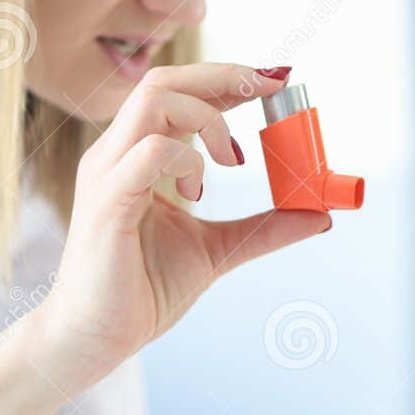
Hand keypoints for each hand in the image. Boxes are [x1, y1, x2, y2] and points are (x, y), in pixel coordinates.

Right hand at [39, 64, 330, 378]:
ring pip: (155, 100)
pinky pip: (150, 152)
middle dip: (225, 76)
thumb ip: (264, 228)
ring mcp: (108, 173)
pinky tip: (198, 193)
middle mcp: (117, 154)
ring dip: (208, 118)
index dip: (227, 79)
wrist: (94, 339)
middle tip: (272, 88)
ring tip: (231, 160)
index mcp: (137, 156)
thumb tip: (319, 215)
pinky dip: (187, 160)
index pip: (178, 92)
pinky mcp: (108, 202)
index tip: (276, 81)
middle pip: (164, 80)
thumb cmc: (142, 290)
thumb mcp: (218, 250)